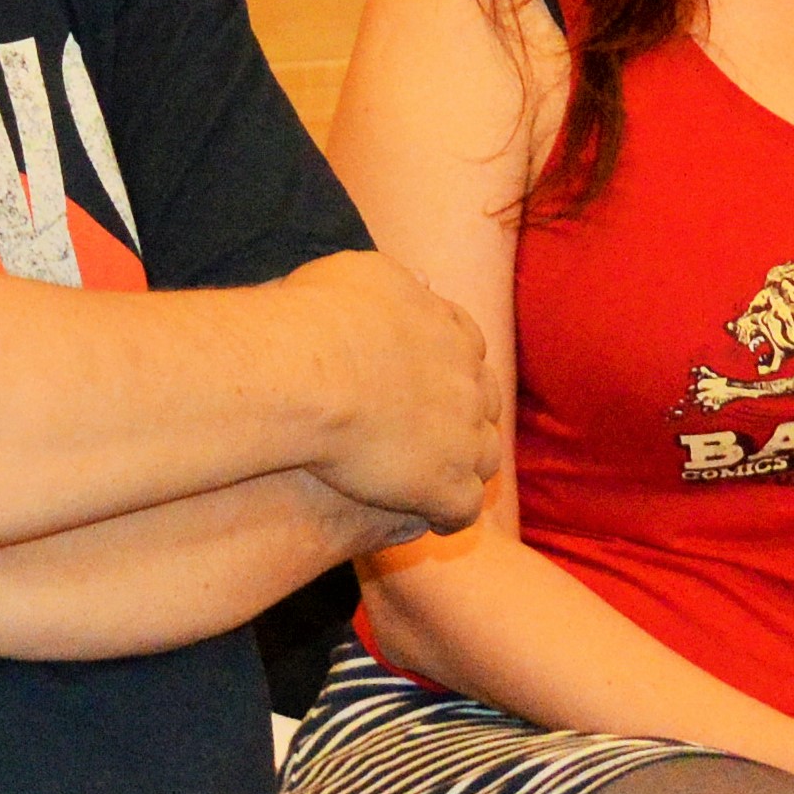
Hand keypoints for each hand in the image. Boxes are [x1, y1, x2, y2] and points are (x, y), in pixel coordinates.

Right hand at [285, 251, 498, 533]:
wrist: (310, 374)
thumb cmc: (319, 318)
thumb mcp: (363, 274)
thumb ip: (398, 280)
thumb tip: (421, 279)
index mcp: (451, 330)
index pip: (468, 349)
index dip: (448, 367)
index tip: (426, 379)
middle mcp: (468, 381)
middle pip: (484, 403)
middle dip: (464, 416)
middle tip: (433, 432)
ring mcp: (463, 435)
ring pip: (482, 458)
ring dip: (462, 467)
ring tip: (434, 481)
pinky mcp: (444, 485)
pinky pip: (461, 510)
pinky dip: (449, 516)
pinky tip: (428, 519)